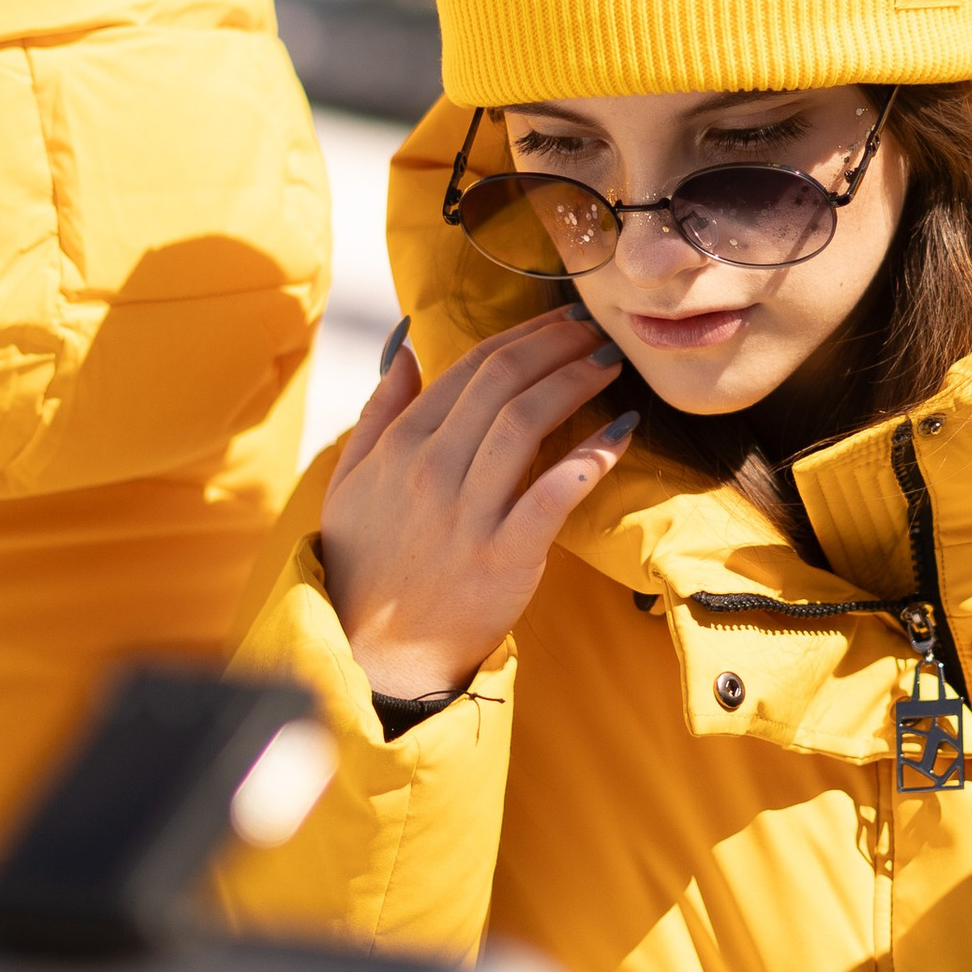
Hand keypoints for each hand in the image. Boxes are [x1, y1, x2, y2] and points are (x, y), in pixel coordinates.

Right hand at [320, 310, 635, 700]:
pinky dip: (590, 457)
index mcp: (400, 445)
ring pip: (526, 423)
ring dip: (575, 383)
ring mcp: (466, 514)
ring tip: (610, 365)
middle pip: (504, 384)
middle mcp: (431, 469)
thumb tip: (407, 346)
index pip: (470, 367)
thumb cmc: (366, 563)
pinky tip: (620, 430)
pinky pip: (553, 494)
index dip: (523, 335)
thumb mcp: (350, 480)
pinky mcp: (503, 557)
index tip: (560, 320)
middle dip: (557, 346)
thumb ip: (380, 411)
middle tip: (595, 330)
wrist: (378, 651)